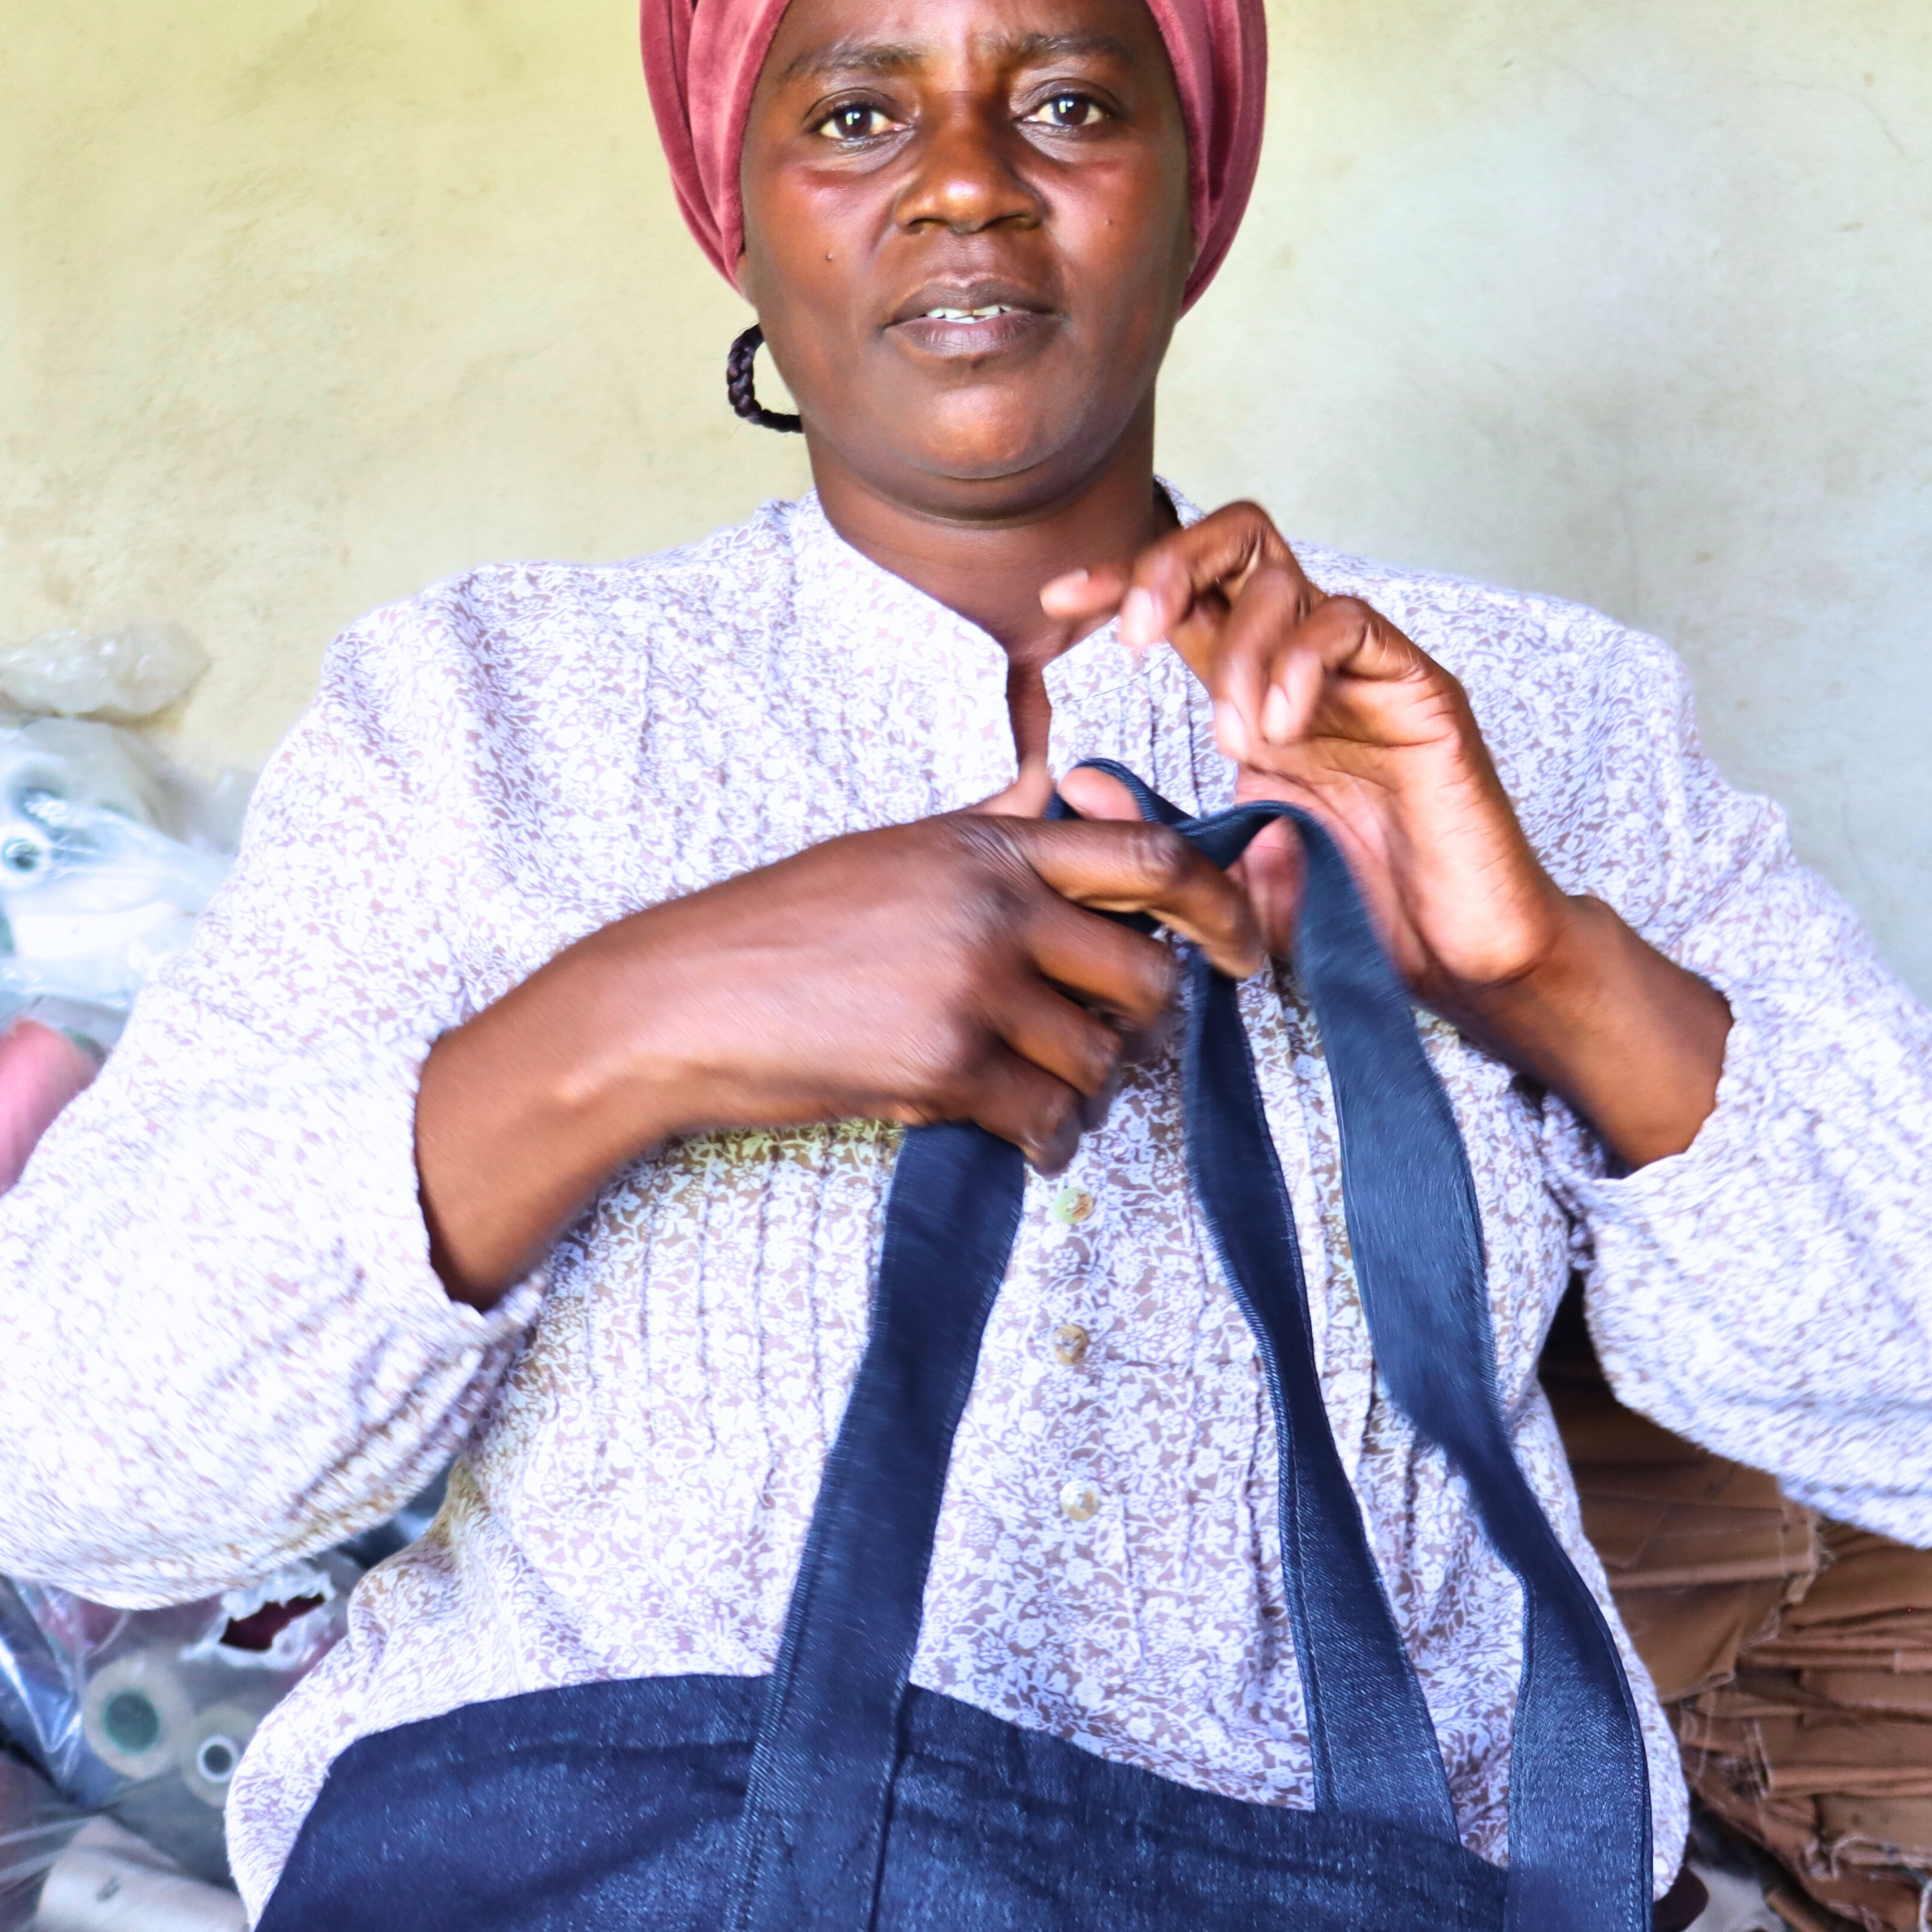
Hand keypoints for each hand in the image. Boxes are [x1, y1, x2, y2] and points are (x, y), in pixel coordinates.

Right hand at [410, 795, 1262, 1302]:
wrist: (684, 998)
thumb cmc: (786, 929)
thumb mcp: (898, 851)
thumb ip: (990, 830)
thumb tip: (1059, 790)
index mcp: (990, 842)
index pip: (1152, 855)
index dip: (1224, 902)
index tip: (1247, 948)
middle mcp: (995, 904)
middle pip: (1147, 973)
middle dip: (1139, 1023)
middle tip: (1100, 1044)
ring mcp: (973, 984)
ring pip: (1103, 1056)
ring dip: (1085, 1091)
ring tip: (1036, 1093)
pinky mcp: (947, 1064)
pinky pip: (1050, 1118)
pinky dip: (1048, 1141)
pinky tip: (1020, 1139)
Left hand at [1039, 502, 1567, 1013]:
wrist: (1456, 965)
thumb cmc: (1352, 918)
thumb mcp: (1226, 878)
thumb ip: (1158, 826)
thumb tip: (1076, 779)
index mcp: (1255, 694)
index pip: (1184, 598)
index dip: (1118, 579)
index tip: (1057, 604)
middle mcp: (1307, 666)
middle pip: (1235, 545)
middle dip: (1166, 567)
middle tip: (1133, 635)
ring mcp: (1366, 672)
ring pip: (1282, 578)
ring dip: (1238, 649)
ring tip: (1236, 738)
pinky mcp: (1421, 689)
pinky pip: (1351, 624)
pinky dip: (1300, 661)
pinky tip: (1281, 729)